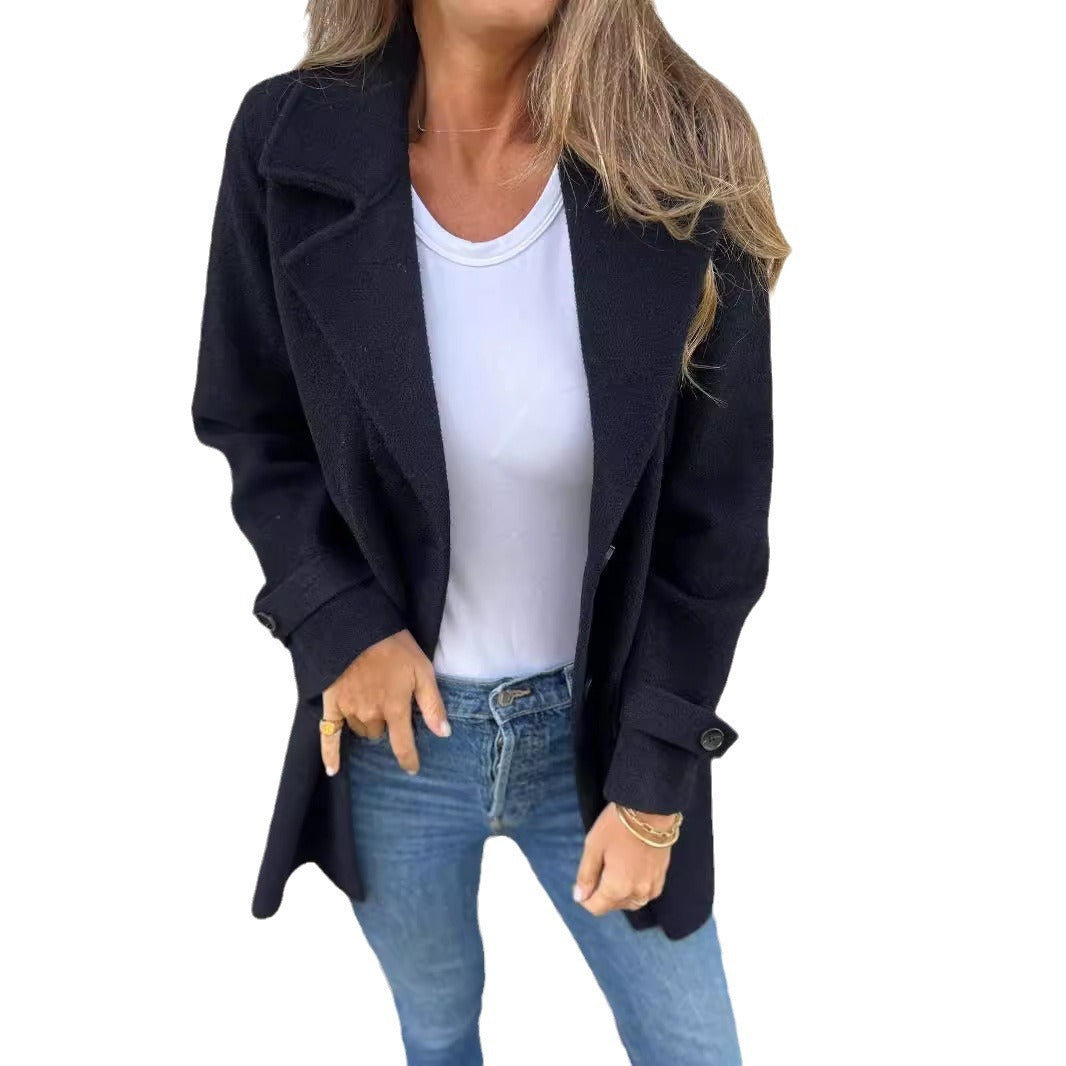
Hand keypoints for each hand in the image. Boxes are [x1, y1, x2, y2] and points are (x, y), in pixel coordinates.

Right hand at [319, 629, 448, 776]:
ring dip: (368, 724)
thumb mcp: (423, 670)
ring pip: (361, 730)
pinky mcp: (331, 704)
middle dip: (387, 724)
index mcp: (395, 708)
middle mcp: (371, 714)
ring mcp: (349, 710)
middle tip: (389, 702)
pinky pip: (329, 735)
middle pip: (380, 733)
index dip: (409, 759)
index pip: (402, 746)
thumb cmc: (394, 647)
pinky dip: (330, 754)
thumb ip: (433, 704)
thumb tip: (443, 733)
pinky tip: (332, 769)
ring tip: (371, 702)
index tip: (412, 768)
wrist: (358, 628)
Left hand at [572, 803, 675, 914]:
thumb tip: (580, 897)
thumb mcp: (593, 846)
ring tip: (613, 868)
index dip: (585, 898)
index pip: (596, 908)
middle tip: (599, 867)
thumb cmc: (618, 825)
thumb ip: (585, 875)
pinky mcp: (662, 877)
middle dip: (601, 894)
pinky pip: (644, 893)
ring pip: (629, 901)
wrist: (651, 809)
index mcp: (617, 888)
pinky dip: (634, 887)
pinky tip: (629, 870)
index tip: (582, 881)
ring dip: (618, 893)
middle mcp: (636, 894)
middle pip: (612, 905)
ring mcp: (652, 887)